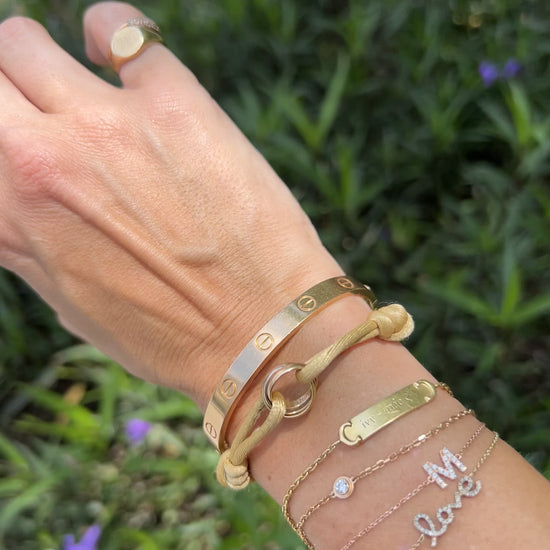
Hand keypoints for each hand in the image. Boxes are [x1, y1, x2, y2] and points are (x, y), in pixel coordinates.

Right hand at [0, 2, 339, 407]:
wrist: (260, 331)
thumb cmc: (171, 333)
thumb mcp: (74, 302)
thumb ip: (31, 240)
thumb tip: (22, 195)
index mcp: (9, 223)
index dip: (0, 133)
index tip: (15, 132)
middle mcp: (40, 164)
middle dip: (4, 86)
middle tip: (33, 102)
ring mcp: (105, 126)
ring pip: (24, 40)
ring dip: (43, 58)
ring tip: (79, 82)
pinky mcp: (174, 103)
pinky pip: (119, 29)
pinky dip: (111, 33)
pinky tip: (124, 60)